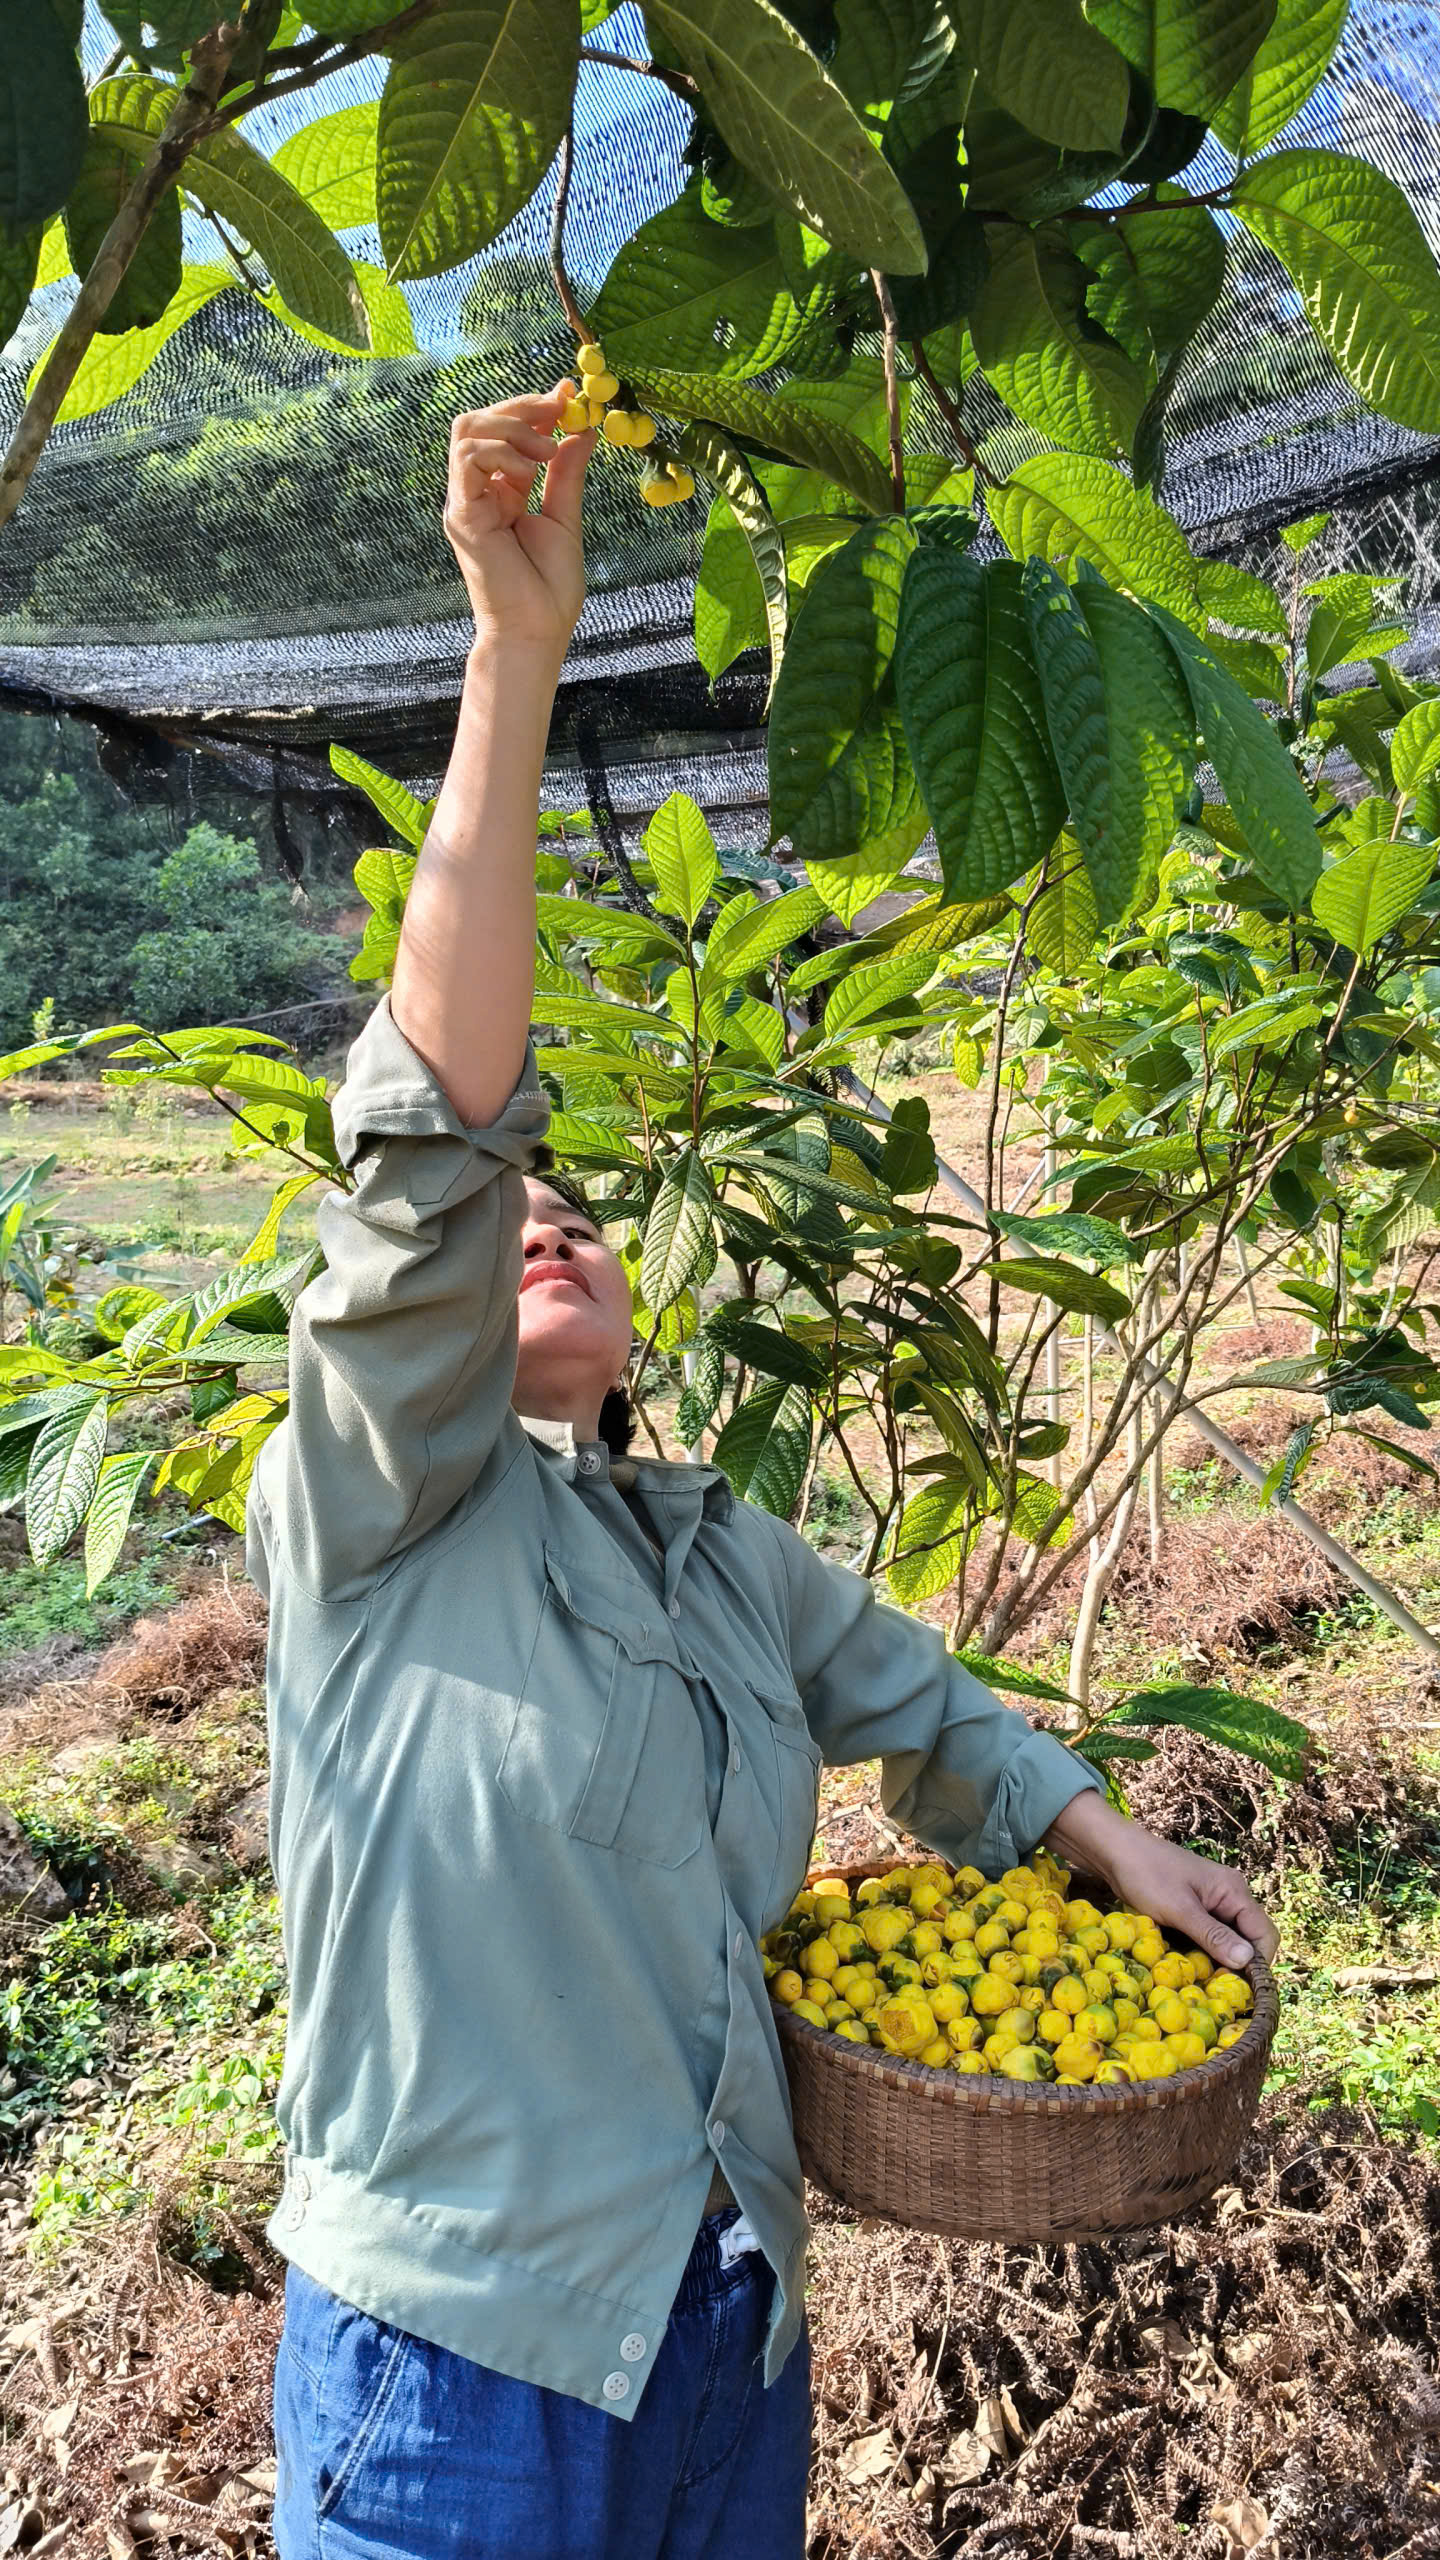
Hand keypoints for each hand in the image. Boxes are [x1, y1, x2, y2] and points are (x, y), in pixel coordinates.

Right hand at [443, 381, 593, 659]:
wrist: (534, 632)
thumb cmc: (549, 590)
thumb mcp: (565, 518)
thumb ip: (567, 474)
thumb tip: (583, 430)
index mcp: (501, 491)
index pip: (505, 431)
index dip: (533, 407)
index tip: (567, 394)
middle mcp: (478, 492)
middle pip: (479, 420)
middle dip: (519, 407)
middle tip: (558, 411)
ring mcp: (466, 502)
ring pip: (467, 431)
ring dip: (511, 427)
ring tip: (546, 451)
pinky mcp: (462, 515)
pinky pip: (468, 460)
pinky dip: (500, 452)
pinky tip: (529, 470)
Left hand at [1042, 1790, 1277, 1970]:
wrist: (1113, 1850)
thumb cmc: (1146, 1874)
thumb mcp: (1179, 1909)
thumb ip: (1213, 1936)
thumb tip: (1247, 1961)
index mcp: (1234, 1891)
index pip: (1265, 1934)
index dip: (1258, 1964)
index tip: (1239, 1987)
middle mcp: (1229, 1896)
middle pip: (1249, 1939)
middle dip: (1237, 1964)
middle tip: (1216, 1987)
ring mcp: (1212, 1902)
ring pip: (1228, 1940)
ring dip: (1218, 1959)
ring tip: (1202, 1978)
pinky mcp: (1194, 1909)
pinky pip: (1209, 1935)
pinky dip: (1203, 1950)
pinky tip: (1189, 1963)